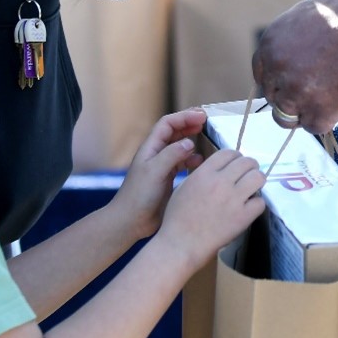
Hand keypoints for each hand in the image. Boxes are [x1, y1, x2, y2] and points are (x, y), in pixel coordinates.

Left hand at [111, 109, 208, 239]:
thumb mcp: (155, 172)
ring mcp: (162, 166)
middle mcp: (156, 154)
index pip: (168, 123)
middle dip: (189, 124)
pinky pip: (182, 163)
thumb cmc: (138, 196)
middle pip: (174, 132)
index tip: (201, 116)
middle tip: (207, 121)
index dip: (184, 117)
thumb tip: (189, 143)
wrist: (131, 221)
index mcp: (151, 148)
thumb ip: (172, 155)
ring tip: (206, 137)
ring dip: (191, 139)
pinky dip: (192, 159)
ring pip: (179, 146)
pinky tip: (200, 162)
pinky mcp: (167, 179)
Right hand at [158, 149, 265, 264]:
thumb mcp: (184, 186)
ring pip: (258, 177)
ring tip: (251, 188)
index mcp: (205, 173)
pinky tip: (249, 208)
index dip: (235, 157)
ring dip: (256, 181)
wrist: (181, 244)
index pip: (229, 152)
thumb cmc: (177, 217)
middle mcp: (221, 182)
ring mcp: (234, 199)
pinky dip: (256, 204)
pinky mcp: (243, 217)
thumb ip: (202, 174)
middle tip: (247, 176)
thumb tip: (219, 169)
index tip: (236, 165)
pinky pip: (260, 202)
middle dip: (249, 167)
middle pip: (247, 162)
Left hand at [253, 0, 337, 133]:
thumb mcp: (309, 12)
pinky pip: (313, 126)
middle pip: (274, 97)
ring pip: (287, 117)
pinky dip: (326, 119)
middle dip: (291, 96)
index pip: (262, 74)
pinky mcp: (318, 113)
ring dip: (304, 111)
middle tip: (316, 89)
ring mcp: (296, 94)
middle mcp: (277, 70)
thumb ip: (293, 34)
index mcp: (270, 44)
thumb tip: (290, 45)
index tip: (291, 83)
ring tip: (326, 99)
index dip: (277, 81)